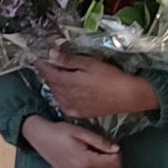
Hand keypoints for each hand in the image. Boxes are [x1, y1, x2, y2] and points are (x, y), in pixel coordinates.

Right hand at [21, 117, 122, 167]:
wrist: (41, 138)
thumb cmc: (60, 132)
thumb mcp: (81, 132)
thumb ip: (100, 142)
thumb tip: (117, 149)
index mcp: (86, 161)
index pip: (115, 163)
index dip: (116, 153)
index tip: (109, 145)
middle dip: (113, 161)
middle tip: (104, 150)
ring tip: (98, 158)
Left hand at [35, 51, 158, 119]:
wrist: (128, 97)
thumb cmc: (110, 77)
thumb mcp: (90, 63)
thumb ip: (68, 59)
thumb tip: (50, 53)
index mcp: (66, 82)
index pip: (46, 72)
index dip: (41, 64)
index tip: (39, 57)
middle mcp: (64, 96)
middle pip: (50, 83)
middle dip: (49, 73)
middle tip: (51, 64)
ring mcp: (70, 107)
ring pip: (55, 94)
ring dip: (55, 85)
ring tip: (61, 76)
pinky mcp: (78, 114)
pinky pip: (63, 104)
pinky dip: (62, 96)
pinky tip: (68, 92)